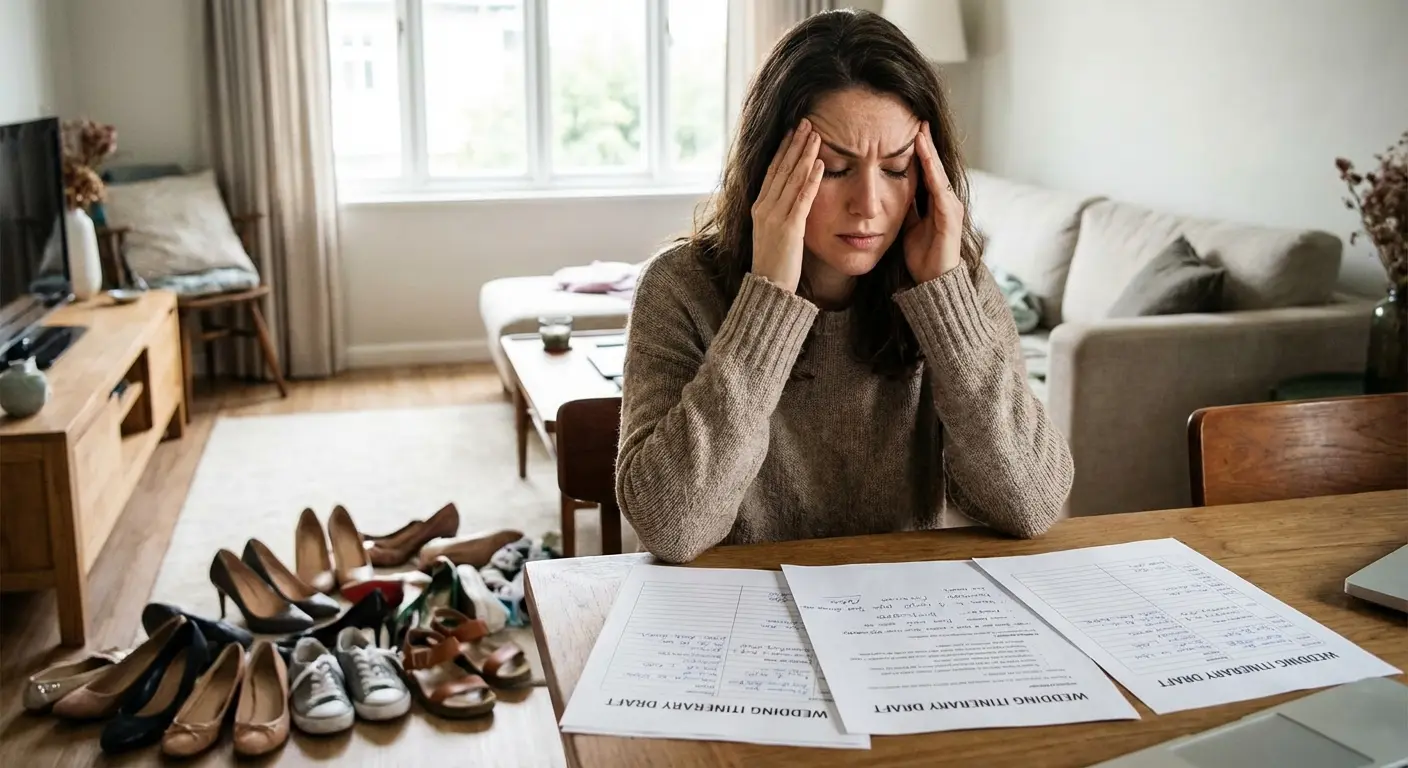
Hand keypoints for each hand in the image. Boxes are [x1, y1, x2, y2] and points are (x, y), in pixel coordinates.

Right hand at [751, 119, 823, 292]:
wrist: (769, 289)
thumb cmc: (775, 265)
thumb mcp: (772, 234)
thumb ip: (779, 214)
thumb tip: (791, 200)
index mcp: (759, 207)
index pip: (772, 171)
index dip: (784, 150)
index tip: (794, 132)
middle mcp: (764, 208)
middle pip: (781, 168)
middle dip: (795, 143)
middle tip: (807, 121)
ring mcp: (775, 217)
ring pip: (791, 178)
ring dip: (804, 154)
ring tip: (815, 133)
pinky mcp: (789, 228)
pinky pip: (802, 198)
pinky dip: (811, 179)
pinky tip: (820, 163)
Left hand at [903, 122, 964, 284]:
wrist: (933, 281)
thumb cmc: (922, 255)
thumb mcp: (908, 225)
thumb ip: (904, 207)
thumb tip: (888, 190)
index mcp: (935, 202)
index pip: (926, 170)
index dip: (918, 151)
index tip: (907, 129)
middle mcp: (946, 201)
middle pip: (934, 166)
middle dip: (926, 144)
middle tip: (917, 119)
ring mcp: (950, 208)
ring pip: (938, 174)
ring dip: (930, 153)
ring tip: (921, 132)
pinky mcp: (950, 218)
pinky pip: (939, 191)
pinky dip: (933, 173)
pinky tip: (926, 160)